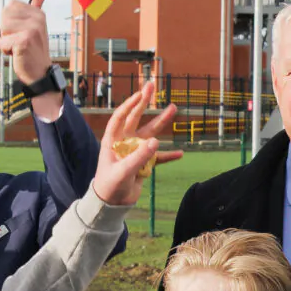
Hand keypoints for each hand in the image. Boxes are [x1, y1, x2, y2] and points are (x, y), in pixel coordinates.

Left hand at [0, 0, 52, 85]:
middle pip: (5, 16)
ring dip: (6, 41)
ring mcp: (32, 29)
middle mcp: (37, 19)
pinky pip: (2, 42)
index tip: (21, 31)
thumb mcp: (36, 26)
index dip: (10, 20)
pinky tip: (18, 54)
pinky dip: (6, 51)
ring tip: (18, 47)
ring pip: (2, 29)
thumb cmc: (33, 50)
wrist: (40, 72)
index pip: (11, 5)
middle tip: (19, 41)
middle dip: (6, 30)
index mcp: (38, 13)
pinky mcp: (24, 41)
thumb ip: (36, 7)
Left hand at [87, 82, 180, 206]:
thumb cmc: (110, 186)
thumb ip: (139, 157)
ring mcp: (135, 152)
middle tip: (152, 86)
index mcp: (113, 141)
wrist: (112, 204)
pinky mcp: (143, 163)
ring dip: (161, 122)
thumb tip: (156, 141)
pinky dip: (168, 156)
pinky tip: (180, 153)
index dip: (129, 104)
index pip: (120, 117)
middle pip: (135, 118)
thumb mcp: (123, 172)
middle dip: (144, 102)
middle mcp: (124, 142)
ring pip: (150, 134)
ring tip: (173, 108)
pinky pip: (158, 157)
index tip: (140, 94)